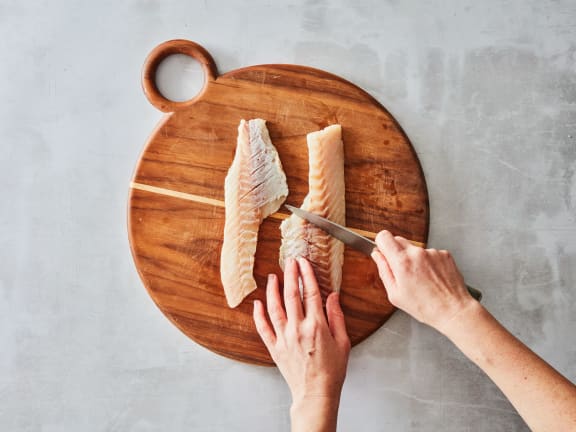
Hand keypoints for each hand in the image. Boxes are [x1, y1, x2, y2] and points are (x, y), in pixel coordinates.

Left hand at [253, 257, 349, 430]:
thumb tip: (333, 296)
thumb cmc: (332, 370)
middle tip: (289, 262)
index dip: (307, 275)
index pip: (311, 292)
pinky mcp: (274, 347)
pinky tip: (257, 303)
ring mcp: (284, 338)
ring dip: (272, 290)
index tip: (304, 263)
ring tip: (273, 277)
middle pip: (291, 295)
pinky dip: (258, 314)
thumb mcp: (343, 342)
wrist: (316, 393)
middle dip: (290, 275)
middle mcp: (298, 328)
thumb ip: (337, 317)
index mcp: (316, 326)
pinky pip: (263, 327)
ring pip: (274, 307)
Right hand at [371, 230, 475, 332]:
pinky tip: (432, 277)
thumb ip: (384, 270)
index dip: (381, 244)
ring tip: (421, 279)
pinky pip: (429, 253)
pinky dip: (429, 262)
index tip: (383, 252)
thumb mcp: (395, 294)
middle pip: (398, 240)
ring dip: (414, 259)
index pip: (384, 236)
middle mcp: (417, 253)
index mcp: (402, 262)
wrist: (453, 310)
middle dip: (396, 252)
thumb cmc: (425, 307)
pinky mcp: (444, 254)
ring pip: (415, 249)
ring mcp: (432, 252)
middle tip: (402, 271)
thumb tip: (377, 255)